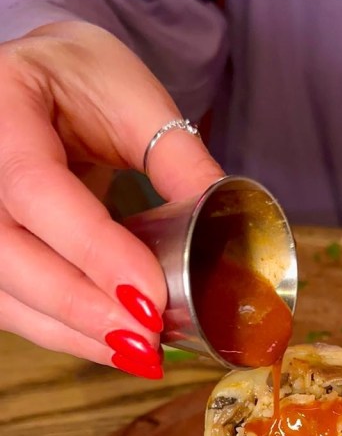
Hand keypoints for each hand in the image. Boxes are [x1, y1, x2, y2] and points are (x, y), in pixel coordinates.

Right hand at [0, 21, 222, 373]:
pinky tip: (114, 346)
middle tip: (149, 340)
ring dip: (75, 333)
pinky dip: (65, 334)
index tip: (150, 296)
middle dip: (82, 307)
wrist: (36, 82)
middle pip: (7, 254)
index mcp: (1, 104)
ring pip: (5, 293)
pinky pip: (11, 307)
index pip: (35, 188)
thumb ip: (178, 160)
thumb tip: (225, 237)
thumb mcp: (134, 98)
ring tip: (141, 353)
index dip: (91, 249)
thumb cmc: (81, 82)